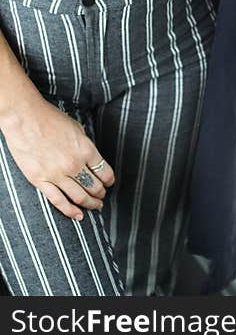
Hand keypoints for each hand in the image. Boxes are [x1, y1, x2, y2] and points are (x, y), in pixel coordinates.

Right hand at [0, 91, 114, 220]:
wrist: (25, 119)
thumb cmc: (51, 120)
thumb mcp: (77, 129)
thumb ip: (86, 146)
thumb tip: (92, 159)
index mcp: (86, 149)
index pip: (105, 172)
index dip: (109, 180)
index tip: (110, 183)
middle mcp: (74, 164)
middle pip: (94, 186)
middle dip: (101, 193)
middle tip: (103, 196)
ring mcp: (56, 174)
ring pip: (79, 196)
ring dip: (90, 203)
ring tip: (96, 206)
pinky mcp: (40, 181)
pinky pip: (58, 201)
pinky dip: (70, 210)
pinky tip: (78, 215)